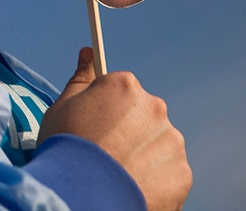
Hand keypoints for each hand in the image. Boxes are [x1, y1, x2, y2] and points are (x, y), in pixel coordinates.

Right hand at [39, 47, 191, 210]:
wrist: (83, 193)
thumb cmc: (66, 145)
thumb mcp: (62, 107)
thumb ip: (80, 79)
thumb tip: (88, 52)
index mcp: (124, 86)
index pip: (119, 89)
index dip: (104, 108)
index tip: (95, 124)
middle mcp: (155, 107)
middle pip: (142, 114)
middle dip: (127, 129)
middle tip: (104, 150)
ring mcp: (171, 140)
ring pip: (157, 143)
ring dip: (142, 153)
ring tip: (117, 171)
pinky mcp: (182, 172)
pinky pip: (168, 171)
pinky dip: (153, 178)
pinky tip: (130, 185)